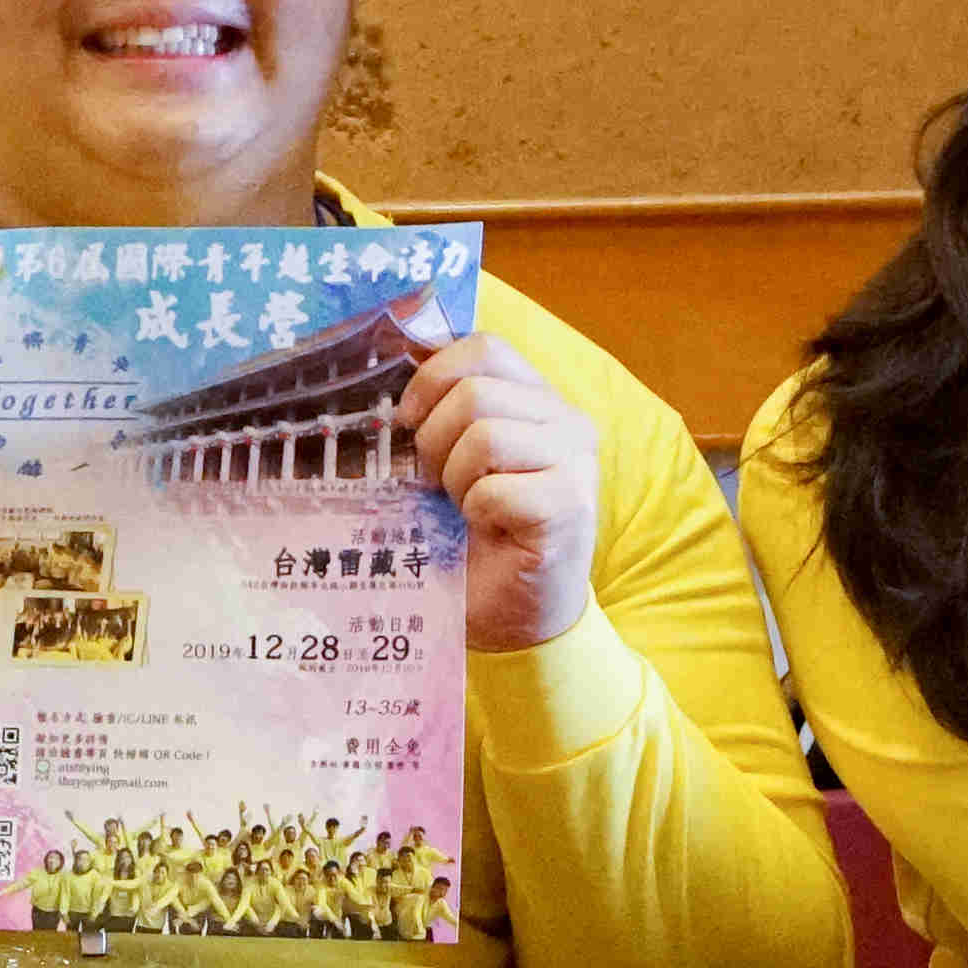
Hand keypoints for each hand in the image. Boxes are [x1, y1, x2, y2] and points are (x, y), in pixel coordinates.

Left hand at [390, 311, 597, 653]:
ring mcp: (576, 462)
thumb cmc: (474, 541)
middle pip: (476, 391)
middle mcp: (568, 422)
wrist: (512, 620)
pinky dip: (473, 513)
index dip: (432, 376)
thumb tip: (391, 353)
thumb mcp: (450, 460)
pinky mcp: (571, 506)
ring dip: (455, 480)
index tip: (408, 420)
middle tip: (437, 485)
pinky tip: (488, 532)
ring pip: (485, 434)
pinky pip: (493, 488)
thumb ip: (439, 409)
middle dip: (434, 441)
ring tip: (465, 510)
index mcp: (537, 400)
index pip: (484, 348)